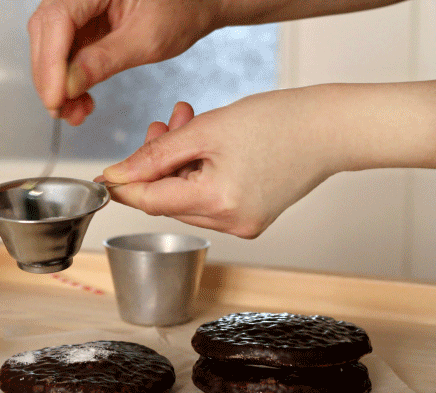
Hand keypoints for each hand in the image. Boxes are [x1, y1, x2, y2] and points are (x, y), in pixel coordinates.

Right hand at [28, 0, 221, 124]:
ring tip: (75, 112)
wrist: (195, 5)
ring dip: (58, 84)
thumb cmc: (181, 8)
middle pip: (46, 34)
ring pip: (50, 47)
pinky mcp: (82, 24)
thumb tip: (70, 85)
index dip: (51, 65)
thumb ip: (104, 61)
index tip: (56, 99)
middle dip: (50, 79)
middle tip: (63, 112)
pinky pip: (64, 53)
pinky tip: (79, 100)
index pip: (57, 21)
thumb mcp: (146, 39)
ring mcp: (78, 7)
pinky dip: (68, 81)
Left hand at [99, 87, 340, 237]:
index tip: (107, 174)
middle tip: (160, 126)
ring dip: (178, 165)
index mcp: (218, 203)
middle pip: (168, 200)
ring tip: (186, 125)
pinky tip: (205, 146)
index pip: (151, 201)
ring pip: (187, 199)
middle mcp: (230, 224)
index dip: (125, 186)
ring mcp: (242, 225)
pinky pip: (209, 200)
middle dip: (157, 164)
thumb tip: (118, 175)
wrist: (331, 128)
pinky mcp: (251, 219)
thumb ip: (156, 154)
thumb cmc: (279, 122)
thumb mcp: (207, 130)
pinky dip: (200, 174)